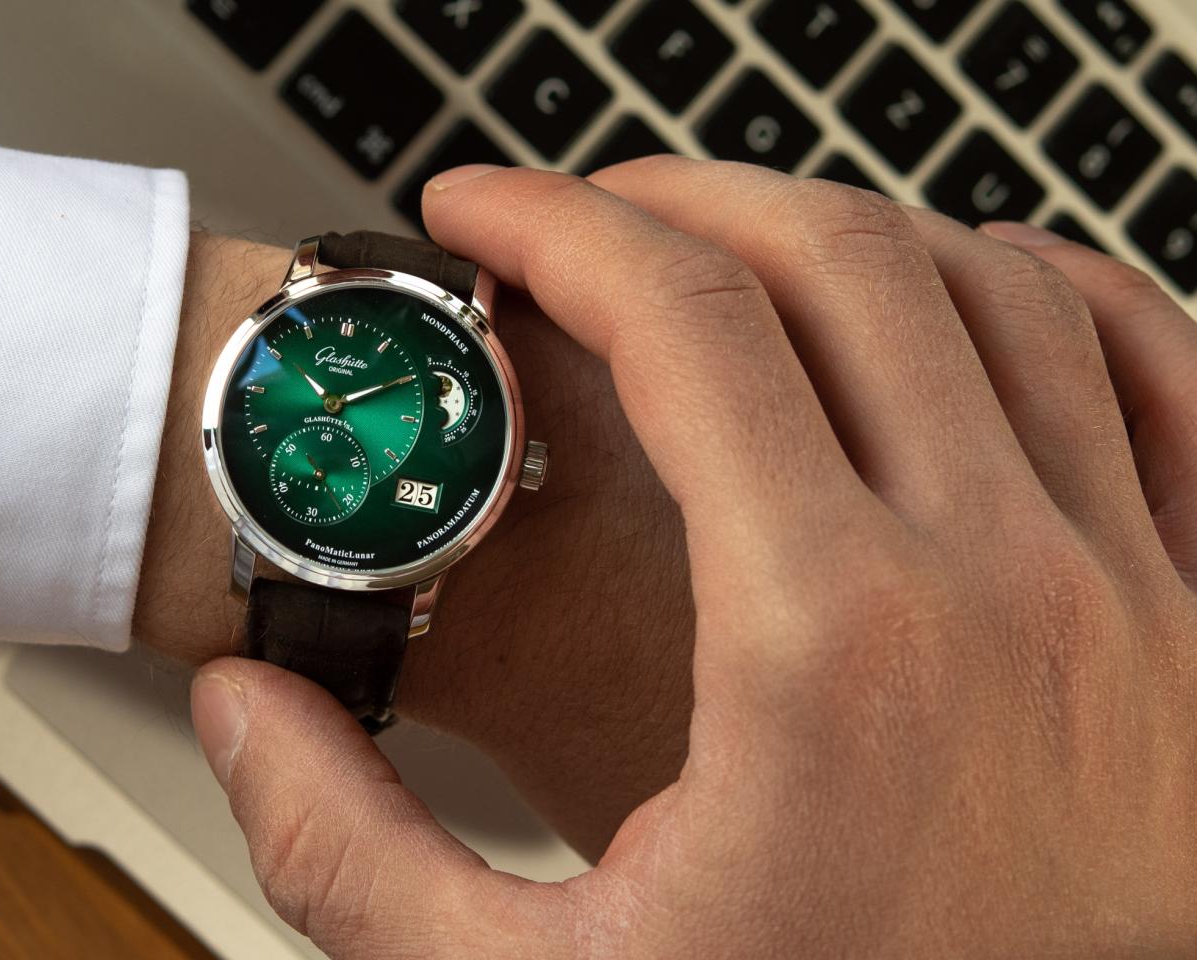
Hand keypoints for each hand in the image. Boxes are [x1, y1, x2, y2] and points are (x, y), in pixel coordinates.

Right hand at [191, 162, 1196, 956]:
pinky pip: (1166, 371)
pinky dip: (1060, 292)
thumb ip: (351, 854)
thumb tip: (248, 712)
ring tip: (741, 261)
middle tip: (584, 219)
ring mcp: (1131, 601)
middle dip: (678, 198)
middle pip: (837, 260)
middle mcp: (1003, 592)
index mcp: (827, 652)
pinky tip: (978, 299)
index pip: (684, 320)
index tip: (478, 217)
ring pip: (1000, 286)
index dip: (551, 225)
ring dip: (847, 236)